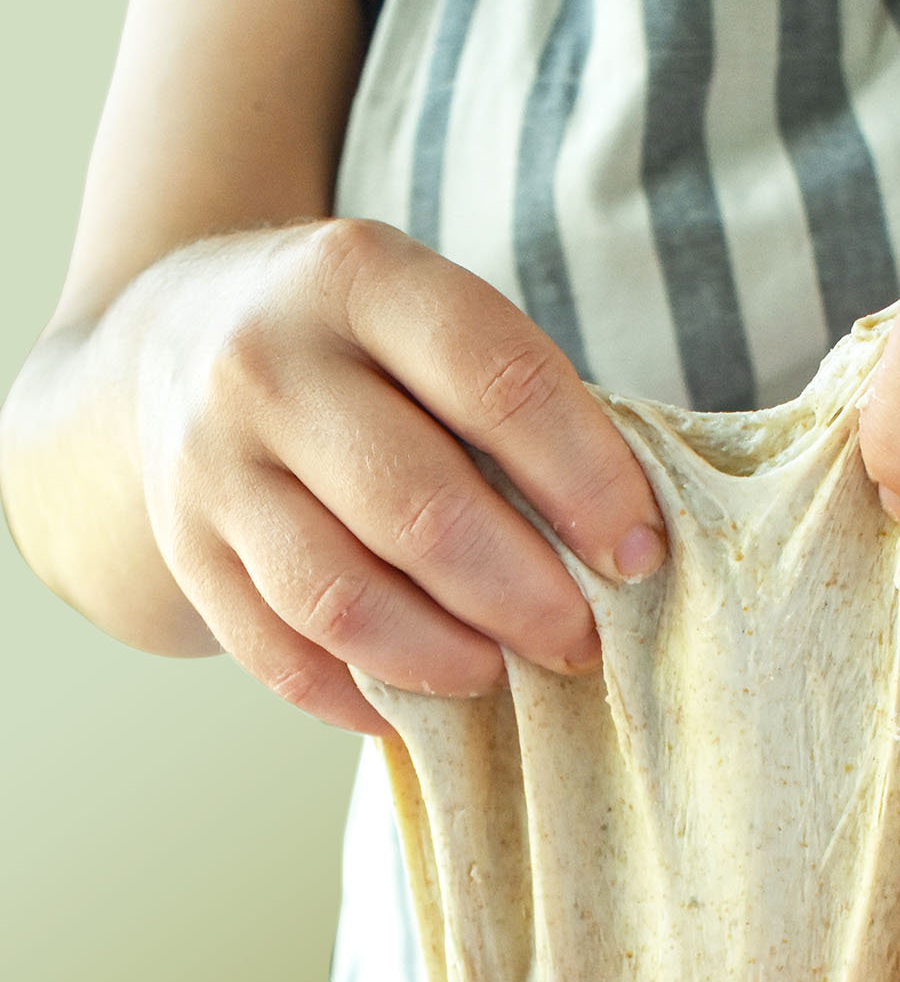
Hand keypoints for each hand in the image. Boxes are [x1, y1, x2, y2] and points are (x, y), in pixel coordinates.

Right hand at [133, 218, 666, 729]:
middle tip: (580, 639)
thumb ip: (516, 403)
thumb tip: (626, 545)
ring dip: (442, 657)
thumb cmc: (361, 345)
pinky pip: (278, 653)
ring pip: (341, 598)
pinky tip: (416, 705)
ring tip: (499, 672)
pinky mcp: (185, 547)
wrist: (177, 332)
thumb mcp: (427, 316)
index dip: (587, 481)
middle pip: (421, 507)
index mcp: (359, 277)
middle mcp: (269, 361)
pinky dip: (358, 696)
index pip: (498, 382)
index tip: (640, 554)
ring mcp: (211, 460)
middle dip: (524, 595)